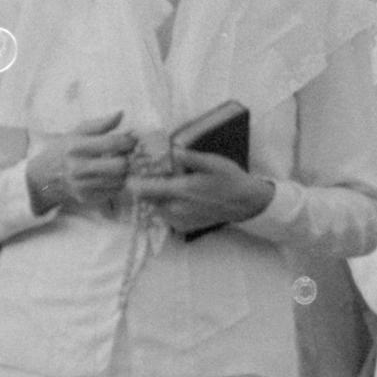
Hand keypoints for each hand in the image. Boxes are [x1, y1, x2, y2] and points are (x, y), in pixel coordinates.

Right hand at [25, 117, 138, 217]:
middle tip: (124, 155)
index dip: (128, 141)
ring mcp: (82, 186)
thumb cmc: (63, 151)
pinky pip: (114, 191)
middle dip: (126, 158)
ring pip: (120, 180)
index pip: (112, 143)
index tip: (130, 140)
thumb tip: (120, 113)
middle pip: (120, 165)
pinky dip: (116, 183)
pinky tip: (108, 177)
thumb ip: (99, 124)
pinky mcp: (86, 198)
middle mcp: (77, 168)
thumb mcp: (76, 133)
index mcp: (75, 147)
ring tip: (114, 165)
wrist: (43, 178)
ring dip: (123, 172)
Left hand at [130, 151, 272, 239]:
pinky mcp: (182, 227)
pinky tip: (177, 199)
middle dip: (145, 187)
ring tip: (165, 185)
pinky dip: (165, 207)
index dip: (133, 180)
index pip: (143, 189)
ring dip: (155, 198)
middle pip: (146, 198)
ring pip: (154, 207)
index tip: (131, 171)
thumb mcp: (213, 162)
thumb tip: (172, 149)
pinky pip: (165, 216)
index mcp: (180, 190)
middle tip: (151, 175)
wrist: (245, 203)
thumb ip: (190, 157)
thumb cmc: (229, 179)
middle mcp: (175, 208)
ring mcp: (178, 220)